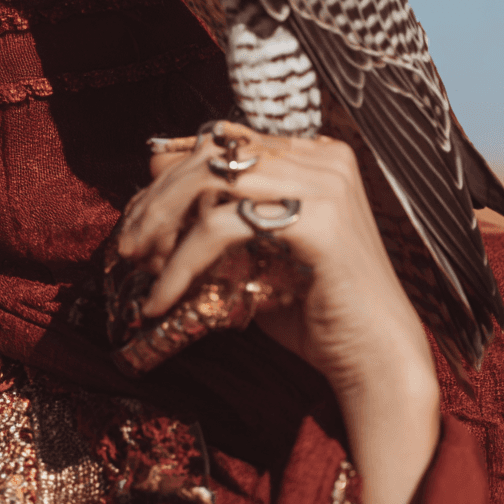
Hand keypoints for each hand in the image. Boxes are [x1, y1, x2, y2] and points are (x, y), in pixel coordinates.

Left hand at [118, 122, 431, 395]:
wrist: (376, 362)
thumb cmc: (312, 307)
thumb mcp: (255, 247)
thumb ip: (217, 211)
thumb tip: (151, 180)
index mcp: (313, 154)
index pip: (222, 141)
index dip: (171, 173)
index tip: (139, 215)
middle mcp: (322, 158)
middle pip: (211, 154)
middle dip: (158, 196)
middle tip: (126, 242)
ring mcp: (324, 185)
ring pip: (210, 180)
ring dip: (160, 221)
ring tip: (134, 261)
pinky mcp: (316, 221)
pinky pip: (222, 227)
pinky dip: (180, 262)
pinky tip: (160, 297)